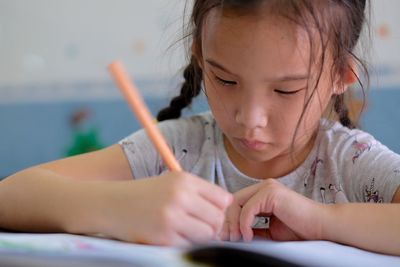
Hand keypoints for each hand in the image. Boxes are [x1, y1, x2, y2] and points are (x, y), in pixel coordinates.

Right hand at [94, 171, 231, 245]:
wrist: (111, 204)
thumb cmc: (144, 194)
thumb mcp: (171, 183)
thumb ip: (198, 193)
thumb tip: (226, 209)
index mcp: (185, 180)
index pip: (223, 198)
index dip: (220, 208)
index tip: (210, 212)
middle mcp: (181, 196)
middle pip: (218, 218)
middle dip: (212, 224)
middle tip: (197, 224)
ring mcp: (172, 217)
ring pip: (208, 234)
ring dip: (200, 235)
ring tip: (185, 229)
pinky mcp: (164, 237)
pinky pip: (190, 245)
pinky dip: (185, 243)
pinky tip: (171, 234)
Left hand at [219, 179, 323, 241]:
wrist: (322, 227)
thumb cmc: (300, 229)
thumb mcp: (269, 230)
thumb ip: (253, 227)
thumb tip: (232, 233)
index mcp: (264, 193)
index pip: (237, 202)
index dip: (229, 218)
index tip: (226, 236)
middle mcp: (264, 186)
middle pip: (233, 200)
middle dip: (227, 220)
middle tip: (226, 238)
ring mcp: (267, 187)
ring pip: (237, 202)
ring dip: (233, 223)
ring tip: (236, 238)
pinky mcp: (271, 193)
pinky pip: (248, 209)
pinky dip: (244, 224)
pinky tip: (248, 236)